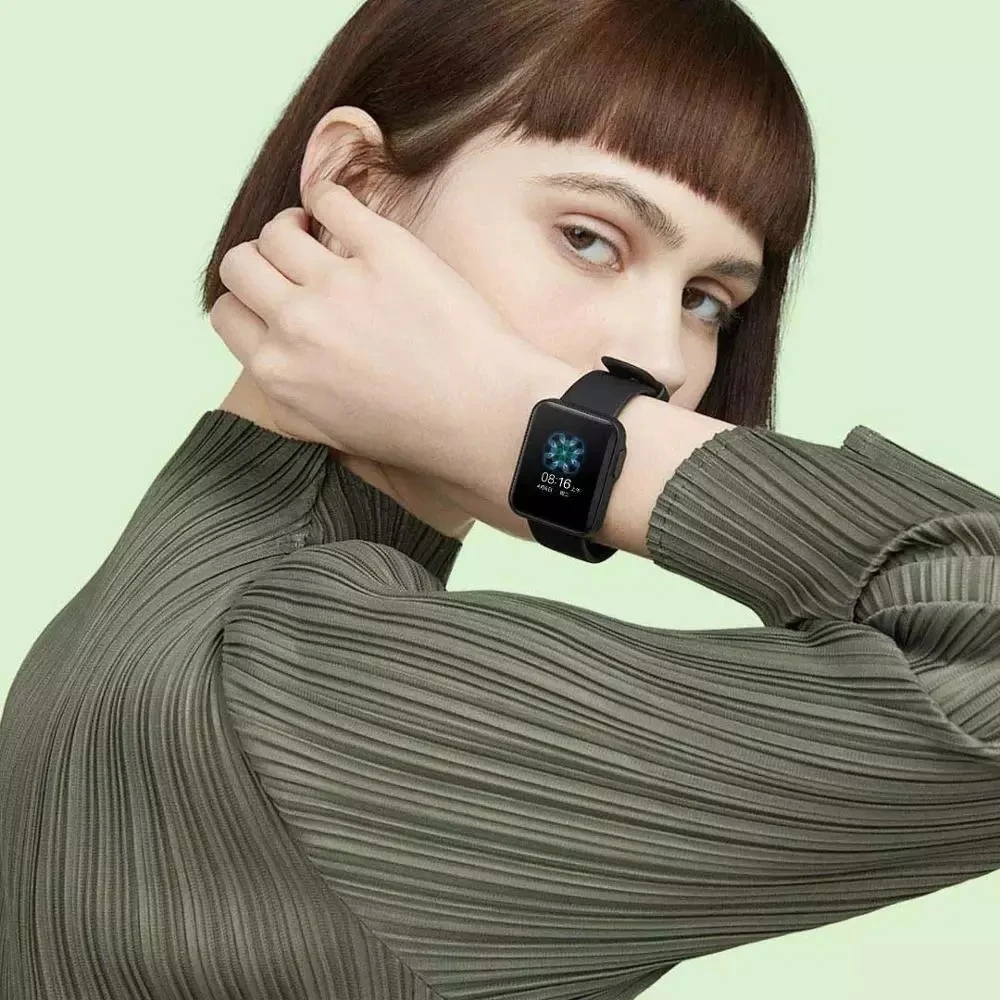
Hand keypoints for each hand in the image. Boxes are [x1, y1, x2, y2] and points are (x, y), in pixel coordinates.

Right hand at [210, 179, 552, 485]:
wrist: (486, 417)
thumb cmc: (418, 432)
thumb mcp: (330, 432)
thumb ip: (288, 393)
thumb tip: (269, 357)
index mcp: (278, 374)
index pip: (227, 314)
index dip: (248, 301)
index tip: (276, 297)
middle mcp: (296, 327)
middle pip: (240, 265)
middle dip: (262, 260)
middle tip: (296, 264)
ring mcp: (337, 285)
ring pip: (277, 230)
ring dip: (293, 227)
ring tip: (322, 234)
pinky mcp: (383, 250)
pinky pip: (331, 199)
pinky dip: (330, 198)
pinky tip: (346, 213)